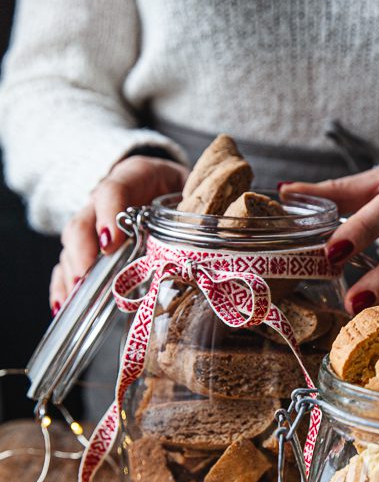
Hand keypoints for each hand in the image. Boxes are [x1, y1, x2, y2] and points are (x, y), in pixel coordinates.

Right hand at [49, 154, 188, 312]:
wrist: (168, 182)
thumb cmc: (183, 188)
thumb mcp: (194, 189)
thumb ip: (199, 207)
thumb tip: (213, 234)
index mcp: (136, 177)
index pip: (113, 189)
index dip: (108, 214)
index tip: (111, 242)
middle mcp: (106, 200)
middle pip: (83, 221)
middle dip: (83, 250)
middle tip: (88, 275)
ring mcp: (94, 222)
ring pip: (72, 245)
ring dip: (72, 271)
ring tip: (76, 297)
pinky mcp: (90, 244)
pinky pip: (68, 262)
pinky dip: (63, 284)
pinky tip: (64, 304)